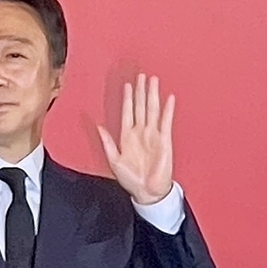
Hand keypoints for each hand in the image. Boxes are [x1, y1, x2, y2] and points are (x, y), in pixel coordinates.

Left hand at [96, 73, 174, 203]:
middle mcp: (141, 132)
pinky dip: (167, 110)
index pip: (128, 112)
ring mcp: (153, 135)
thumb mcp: (114, 160)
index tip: (128, 85)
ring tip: (153, 81)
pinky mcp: (165, 140)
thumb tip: (98, 126)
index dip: (128, 99)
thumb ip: (107, 142)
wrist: (148, 191)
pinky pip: (166, 122)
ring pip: (153, 110)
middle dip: (141, 91)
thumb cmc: (131, 178)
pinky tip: (168, 99)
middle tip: (142, 76)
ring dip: (153, 95)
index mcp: (127, 136)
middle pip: (141, 107)